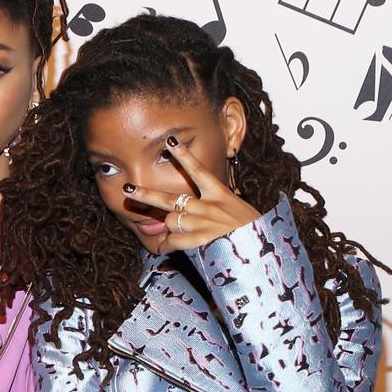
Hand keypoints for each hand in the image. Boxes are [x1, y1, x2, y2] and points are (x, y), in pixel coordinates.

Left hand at [121, 134, 261, 251]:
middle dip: (145, 194)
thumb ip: (222, 209)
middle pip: (170, 197)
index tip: (170, 142)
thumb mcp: (241, 213)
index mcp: (220, 195)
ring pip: (169, 220)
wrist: (264, 248)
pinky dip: (166, 245)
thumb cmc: (256, 233)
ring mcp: (202, 222)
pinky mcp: (199, 239)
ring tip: (165, 238)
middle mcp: (208, 206)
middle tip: (128, 189)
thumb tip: (205, 214)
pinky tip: (164, 249)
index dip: (183, 155)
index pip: (199, 170)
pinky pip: (172, 240)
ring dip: (167, 229)